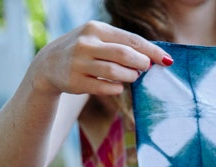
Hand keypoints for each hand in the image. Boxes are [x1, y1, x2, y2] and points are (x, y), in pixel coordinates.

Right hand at [30, 21, 172, 95]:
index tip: (167, 61)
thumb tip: (153, 58)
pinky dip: (117, 88)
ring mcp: (79, 62)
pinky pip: (105, 87)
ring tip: (132, 77)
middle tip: (144, 69)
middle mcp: (86, 43)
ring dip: (130, 77)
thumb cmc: (84, 51)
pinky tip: (118, 86)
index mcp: (96, 29)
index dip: (152, 51)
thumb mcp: (99, 40)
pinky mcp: (75, 81)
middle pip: (124, 54)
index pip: (131, 40)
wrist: (49, 64)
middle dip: (141, 64)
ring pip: (115, 72)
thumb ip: (122, 45)